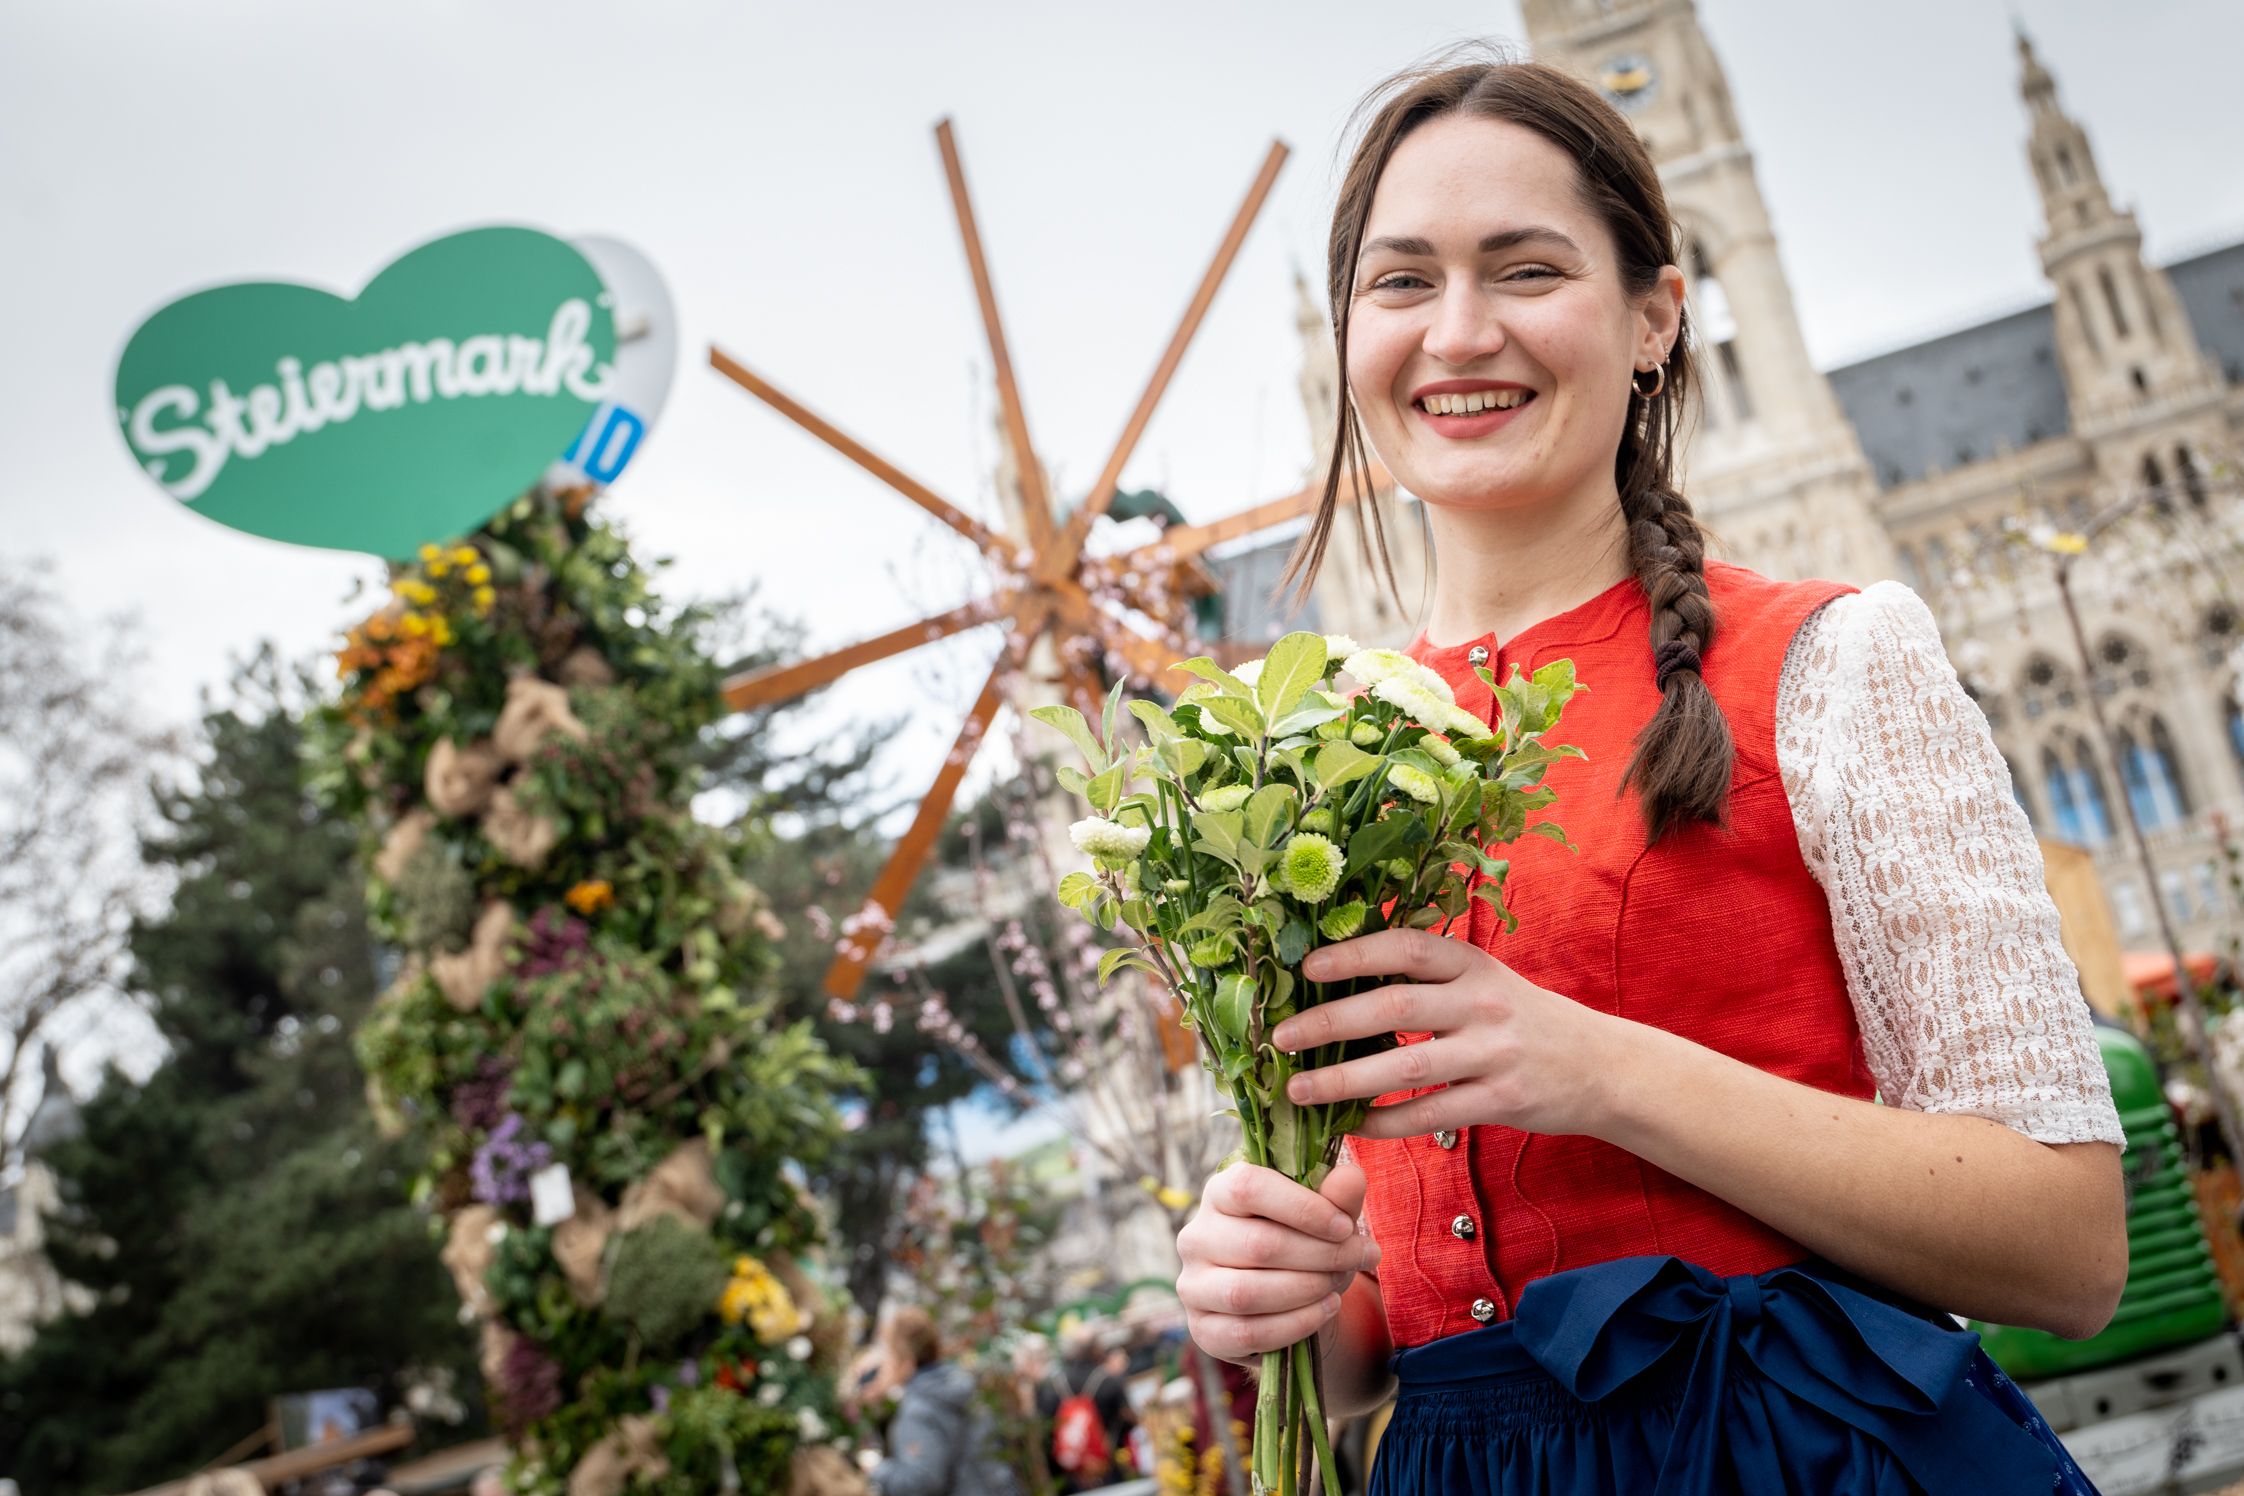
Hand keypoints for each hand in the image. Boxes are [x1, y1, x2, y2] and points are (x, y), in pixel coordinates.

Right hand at [1175, 1159, 1379, 1365]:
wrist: (1287, 1301)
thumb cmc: (1302, 1244)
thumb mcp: (1323, 1217)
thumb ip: (1337, 1195)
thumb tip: (1351, 1178)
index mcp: (1219, 1193)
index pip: (1248, 1187)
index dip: (1301, 1207)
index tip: (1344, 1226)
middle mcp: (1196, 1237)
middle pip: (1258, 1244)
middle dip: (1320, 1254)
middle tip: (1358, 1257)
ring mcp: (1193, 1286)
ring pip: (1248, 1292)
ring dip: (1306, 1289)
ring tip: (1338, 1285)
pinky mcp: (1203, 1329)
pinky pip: (1247, 1332)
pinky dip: (1295, 1324)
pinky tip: (1325, 1309)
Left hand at [1272, 928, 1632, 1139]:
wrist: (1601, 1066)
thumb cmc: (1521, 1019)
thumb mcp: (1483, 980)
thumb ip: (1427, 977)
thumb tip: (1340, 976)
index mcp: (1472, 964)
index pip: (1407, 948)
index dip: (1355, 953)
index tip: (1307, 967)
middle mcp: (1481, 1002)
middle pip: (1395, 1006)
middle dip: (1330, 1022)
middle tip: (1281, 1037)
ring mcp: (1493, 1053)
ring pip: (1405, 1067)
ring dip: (1344, 1080)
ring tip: (1298, 1089)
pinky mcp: (1500, 1099)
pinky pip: (1430, 1115)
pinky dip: (1386, 1123)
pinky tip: (1352, 1126)